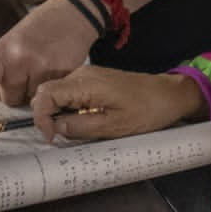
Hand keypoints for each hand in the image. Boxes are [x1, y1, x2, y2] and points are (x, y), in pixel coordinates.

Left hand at [0, 0, 103, 129]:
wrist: (71, 12)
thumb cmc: (40, 28)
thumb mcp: (12, 42)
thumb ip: (2, 69)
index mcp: (2, 50)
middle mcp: (19, 59)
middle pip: (10, 99)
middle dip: (18, 93)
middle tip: (29, 73)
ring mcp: (41, 66)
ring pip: (32, 100)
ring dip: (37, 92)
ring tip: (45, 69)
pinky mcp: (62, 73)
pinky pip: (51, 96)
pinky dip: (53, 89)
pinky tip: (56, 71)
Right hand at [29, 66, 204, 140]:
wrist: (169, 95)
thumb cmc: (146, 111)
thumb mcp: (114, 126)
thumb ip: (81, 127)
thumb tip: (56, 128)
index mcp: (85, 83)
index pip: (45, 94)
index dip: (41, 117)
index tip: (51, 137)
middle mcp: (82, 74)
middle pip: (47, 91)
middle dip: (46, 115)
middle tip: (57, 137)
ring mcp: (88, 75)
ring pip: (58, 92)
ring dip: (57, 112)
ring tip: (72, 130)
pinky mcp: (95, 80)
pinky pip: (71, 92)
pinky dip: (68, 107)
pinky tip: (81, 120)